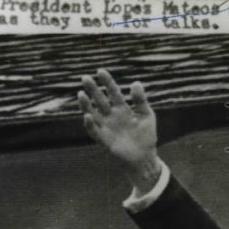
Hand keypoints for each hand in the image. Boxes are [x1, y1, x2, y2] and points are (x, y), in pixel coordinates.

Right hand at [78, 69, 160, 191]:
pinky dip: (90, 124)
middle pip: (100, 100)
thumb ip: (141, 101)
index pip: (113, 92)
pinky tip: (87, 116)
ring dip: (86, 105)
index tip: (100, 71)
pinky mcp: (104, 140)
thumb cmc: (146, 136)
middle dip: (93, 90)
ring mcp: (106, 127)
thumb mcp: (147, 116)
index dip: (107, 82)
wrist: (145, 157)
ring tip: (81, 94)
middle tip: (85, 78)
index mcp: (122, 108)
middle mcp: (111, 116)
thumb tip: (136, 82)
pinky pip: (94, 131)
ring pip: (92, 113)